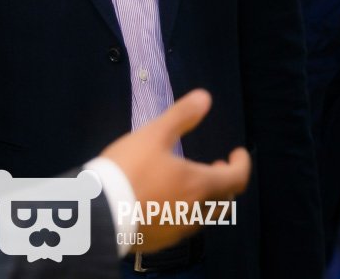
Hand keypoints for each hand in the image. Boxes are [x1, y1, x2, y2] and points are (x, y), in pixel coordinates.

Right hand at [99, 89, 249, 252]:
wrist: (98, 213)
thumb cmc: (129, 169)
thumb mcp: (154, 135)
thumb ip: (182, 115)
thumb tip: (206, 97)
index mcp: (200, 185)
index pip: (237, 179)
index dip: (242, 164)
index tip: (237, 153)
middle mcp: (195, 212)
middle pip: (224, 200)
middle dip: (224, 181)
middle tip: (215, 166)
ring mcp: (177, 230)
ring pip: (203, 215)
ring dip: (205, 197)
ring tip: (189, 181)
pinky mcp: (160, 242)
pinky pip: (181, 225)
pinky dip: (184, 211)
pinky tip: (166, 201)